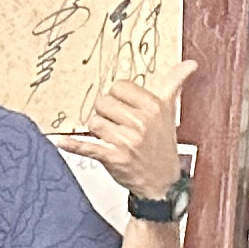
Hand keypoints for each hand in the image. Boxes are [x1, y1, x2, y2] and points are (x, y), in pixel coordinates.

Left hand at [59, 58, 199, 204]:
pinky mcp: (112, 158)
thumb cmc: (162, 146)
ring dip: (97, 130)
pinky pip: (86, 146)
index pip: (119, 87)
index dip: (117, 97)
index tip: (123, 108)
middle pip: (103, 103)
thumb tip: (190, 64)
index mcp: (153, 107)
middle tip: (116, 125)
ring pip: (94, 121)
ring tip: (110, 138)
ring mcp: (126, 141)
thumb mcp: (170, 112)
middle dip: (105, 114)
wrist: (161, 183)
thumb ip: (175, 84)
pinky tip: (59, 140)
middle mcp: (140, 122)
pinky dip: (72, 144)